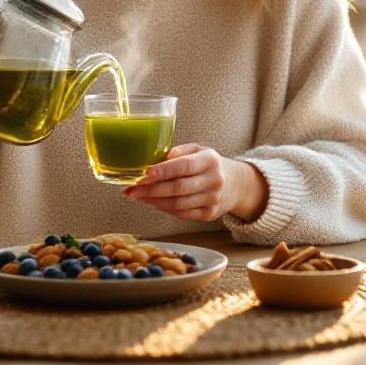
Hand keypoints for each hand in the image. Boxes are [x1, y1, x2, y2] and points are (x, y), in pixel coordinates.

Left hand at [123, 143, 268, 221]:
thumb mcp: (197, 150)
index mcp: (210, 160)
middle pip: (178, 188)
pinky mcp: (209, 214)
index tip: (144, 173)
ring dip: (153, 201)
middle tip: (132, 189)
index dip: (163, 170)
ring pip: (177, 204)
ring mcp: (213, 199)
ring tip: (138, 196)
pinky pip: (181, 214)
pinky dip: (163, 208)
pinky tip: (152, 202)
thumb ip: (178, 152)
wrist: (234, 183)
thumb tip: (156, 160)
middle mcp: (214, 180)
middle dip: (151, 190)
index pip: (184, 166)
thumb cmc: (207, 164)